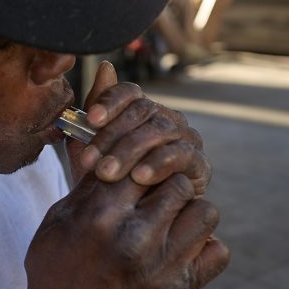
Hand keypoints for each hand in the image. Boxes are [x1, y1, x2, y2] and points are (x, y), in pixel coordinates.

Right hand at [22, 61, 228, 288]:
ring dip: (189, 208)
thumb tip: (95, 118)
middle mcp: (133, 240)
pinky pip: (216, 251)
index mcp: (100, 214)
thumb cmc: (56, 259)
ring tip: (169, 214)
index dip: (143, 160)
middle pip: (179, 183)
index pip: (142, 162)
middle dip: (169, 181)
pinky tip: (181, 243)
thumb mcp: (61, 212)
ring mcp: (159, 268)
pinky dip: (204, 244)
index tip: (140, 166)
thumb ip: (87, 171)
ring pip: (205, 211)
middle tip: (157, 189)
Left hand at [64, 62, 209, 194]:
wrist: (125, 221)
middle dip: (112, 136)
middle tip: (90, 161)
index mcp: (141, 111)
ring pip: (160, 131)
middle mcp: (167, 118)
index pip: (129, 92)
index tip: (91, 119)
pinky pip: (181, 156)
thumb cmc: (106, 182)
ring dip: (130, 152)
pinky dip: (159, 164)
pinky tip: (139, 177)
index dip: (110, 102)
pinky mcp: (199, 164)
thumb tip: (105, 67)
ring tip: (107, 173)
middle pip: (143, 112)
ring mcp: (186, 139)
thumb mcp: (89, 149)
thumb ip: (91, 114)